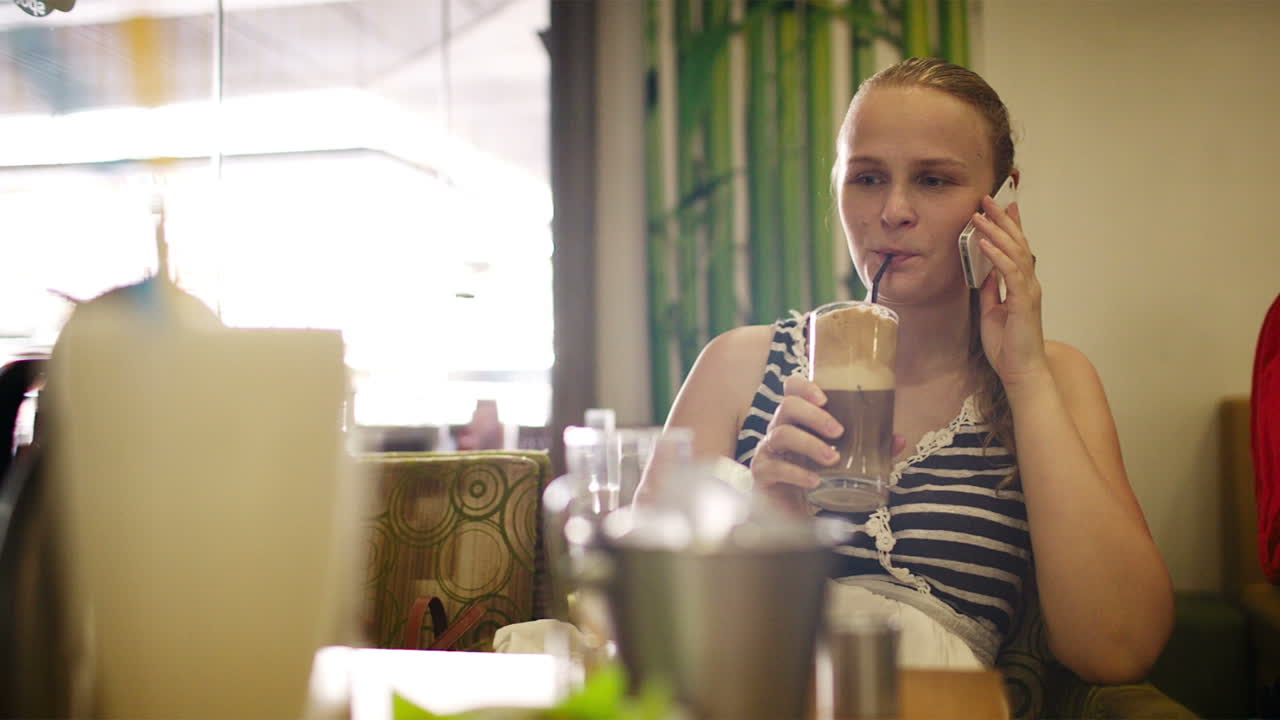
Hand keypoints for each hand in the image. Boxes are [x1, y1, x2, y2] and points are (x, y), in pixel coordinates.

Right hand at [752, 374, 904, 512]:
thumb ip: (871, 450)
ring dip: (810, 444)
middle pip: (787, 406)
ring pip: (781, 434)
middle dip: (814, 415)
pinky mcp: (762, 474)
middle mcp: (779, 429)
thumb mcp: (847, 461)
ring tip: (832, 459)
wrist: (795, 516)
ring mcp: (768, 450)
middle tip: (839, 432)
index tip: (826, 397)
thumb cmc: (819, 479)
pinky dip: (796, 473)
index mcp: (797, 419)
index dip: (804, 386)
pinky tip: (814, 482)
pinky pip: (774, 467)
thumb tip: (898, 439)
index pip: (791, 389)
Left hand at [973, 198, 1049, 389]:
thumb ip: (990, 290)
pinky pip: (1010, 272)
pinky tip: (983, 243)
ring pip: (1013, 252)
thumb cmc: (1008, 345)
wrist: (1020, 370)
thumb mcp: (991, 312)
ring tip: (979, 215)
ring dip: (995, 231)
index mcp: (1020, 285)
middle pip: (1016, 243)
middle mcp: (1028, 283)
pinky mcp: (1023, 301)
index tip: (1001, 206)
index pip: (1016, 249)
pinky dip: (996, 256)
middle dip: (1001, 220)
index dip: (1009, 226)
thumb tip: (984, 271)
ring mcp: (1028, 291)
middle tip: (987, 199)